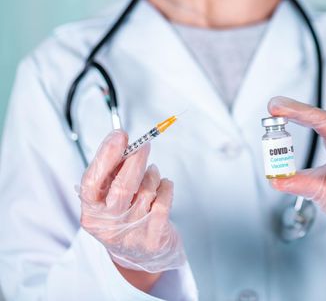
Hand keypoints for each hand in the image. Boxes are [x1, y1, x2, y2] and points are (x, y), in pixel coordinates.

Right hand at [79, 130, 184, 284]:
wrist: (141, 257)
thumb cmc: (123, 218)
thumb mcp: (108, 199)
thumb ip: (111, 172)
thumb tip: (121, 140)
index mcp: (91, 212)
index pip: (92, 182)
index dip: (106, 156)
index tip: (119, 135)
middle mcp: (108, 225)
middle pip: (122, 187)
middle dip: (136, 160)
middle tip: (144, 144)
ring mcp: (132, 232)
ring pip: (147, 190)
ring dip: (153, 175)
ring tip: (152, 175)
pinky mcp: (154, 236)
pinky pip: (164, 200)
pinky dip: (166, 186)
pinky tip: (163, 185)